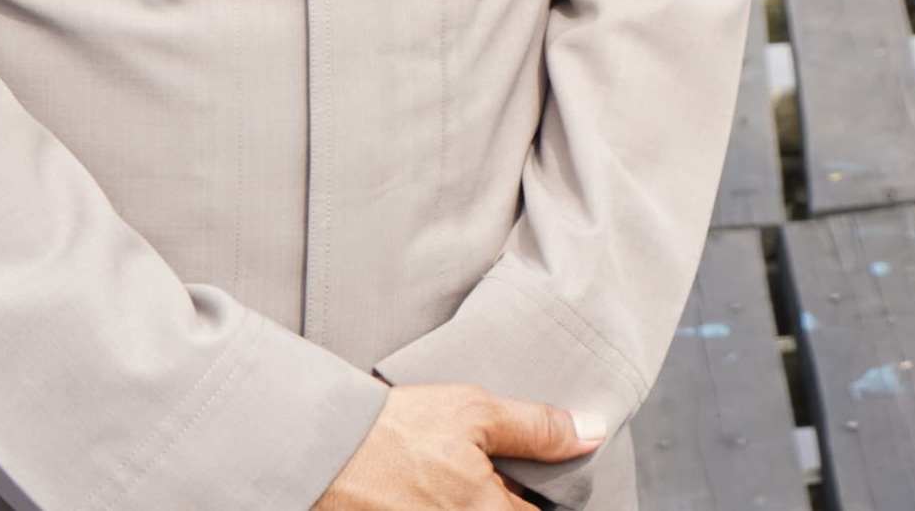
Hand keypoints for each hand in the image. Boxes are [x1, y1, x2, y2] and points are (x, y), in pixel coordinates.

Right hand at [316, 386, 603, 510]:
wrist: (322, 452)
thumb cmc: (397, 429)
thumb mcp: (476, 412)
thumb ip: (539, 428)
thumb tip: (593, 433)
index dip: (548, 499)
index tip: (537, 481)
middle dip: (510, 500)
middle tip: (499, 474)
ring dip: (481, 500)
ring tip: (456, 475)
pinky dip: (449, 501)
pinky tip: (438, 487)